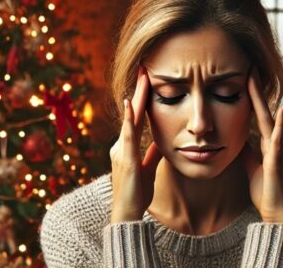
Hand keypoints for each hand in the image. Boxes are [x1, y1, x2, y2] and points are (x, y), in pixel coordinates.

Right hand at [109, 67, 161, 222]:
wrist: (127, 213)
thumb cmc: (136, 192)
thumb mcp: (148, 167)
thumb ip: (153, 153)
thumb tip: (162, 140)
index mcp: (126, 147)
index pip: (136, 118)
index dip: (142, 100)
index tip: (148, 82)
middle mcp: (121, 145)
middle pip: (132, 113)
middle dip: (139, 91)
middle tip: (145, 70)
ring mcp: (121, 150)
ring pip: (130, 119)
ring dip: (136, 98)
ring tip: (143, 78)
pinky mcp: (126, 158)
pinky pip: (127, 135)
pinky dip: (128, 119)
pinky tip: (129, 104)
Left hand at [241, 70, 282, 223]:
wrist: (275, 211)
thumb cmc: (264, 191)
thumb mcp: (251, 167)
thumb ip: (247, 152)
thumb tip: (239, 139)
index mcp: (267, 144)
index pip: (258, 116)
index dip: (252, 98)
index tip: (246, 80)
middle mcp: (274, 143)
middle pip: (263, 112)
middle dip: (256, 91)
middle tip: (250, 69)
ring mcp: (277, 150)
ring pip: (270, 120)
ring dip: (263, 99)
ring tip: (256, 79)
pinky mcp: (276, 160)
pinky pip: (278, 138)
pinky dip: (280, 123)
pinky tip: (281, 108)